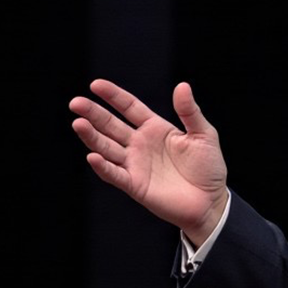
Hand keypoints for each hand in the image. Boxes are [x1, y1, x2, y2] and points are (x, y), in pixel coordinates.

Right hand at [69, 78, 228, 243]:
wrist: (211, 202)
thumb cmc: (209, 169)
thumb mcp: (203, 134)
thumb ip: (189, 112)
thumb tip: (182, 86)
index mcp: (155, 128)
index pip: (129, 107)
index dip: (113, 96)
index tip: (95, 85)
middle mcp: (140, 145)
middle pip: (111, 125)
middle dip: (93, 114)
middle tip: (76, 103)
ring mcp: (135, 165)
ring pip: (107, 147)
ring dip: (92, 137)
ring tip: (78, 123)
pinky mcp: (135, 185)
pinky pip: (115, 174)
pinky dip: (103, 167)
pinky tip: (93, 156)